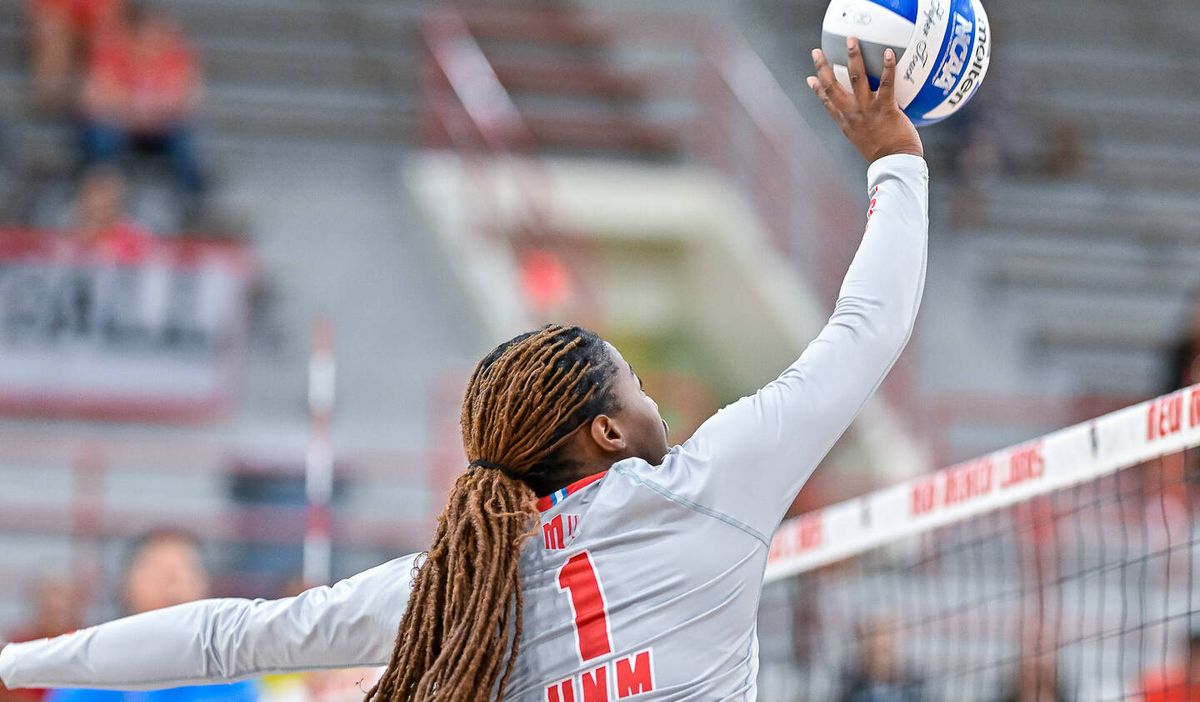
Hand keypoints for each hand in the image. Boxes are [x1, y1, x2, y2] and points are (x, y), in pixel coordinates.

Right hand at [807, 37, 922, 162]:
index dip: (817, 89)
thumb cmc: (885, 155)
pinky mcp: (885, 108)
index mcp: (846, 123)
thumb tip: (872, 122)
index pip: (827, 103)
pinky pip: (885, 83)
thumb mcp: (866, 142)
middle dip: (822, 67)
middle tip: (817, 51)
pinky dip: (888, 67)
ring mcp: (867, 109)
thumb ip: (864, 128)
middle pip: (832, 86)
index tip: (810, 78)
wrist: (894, 163)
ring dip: (853, 57)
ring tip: (851, 40)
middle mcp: (852, 114)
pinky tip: (889, 53)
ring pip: (856, 78)